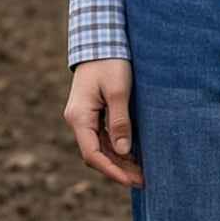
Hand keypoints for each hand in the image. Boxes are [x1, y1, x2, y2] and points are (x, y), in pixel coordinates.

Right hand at [64, 58, 144, 188]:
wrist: (99, 39)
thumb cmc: (110, 62)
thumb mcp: (118, 91)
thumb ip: (120, 122)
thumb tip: (122, 151)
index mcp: (79, 117)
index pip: (92, 155)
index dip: (112, 171)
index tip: (131, 181)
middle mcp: (77, 120)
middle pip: (96, 154)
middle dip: (118, 169)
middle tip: (142, 181)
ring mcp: (83, 117)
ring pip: (99, 148)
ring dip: (118, 161)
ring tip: (140, 172)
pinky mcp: (91, 113)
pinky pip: (102, 137)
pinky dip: (116, 148)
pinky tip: (132, 155)